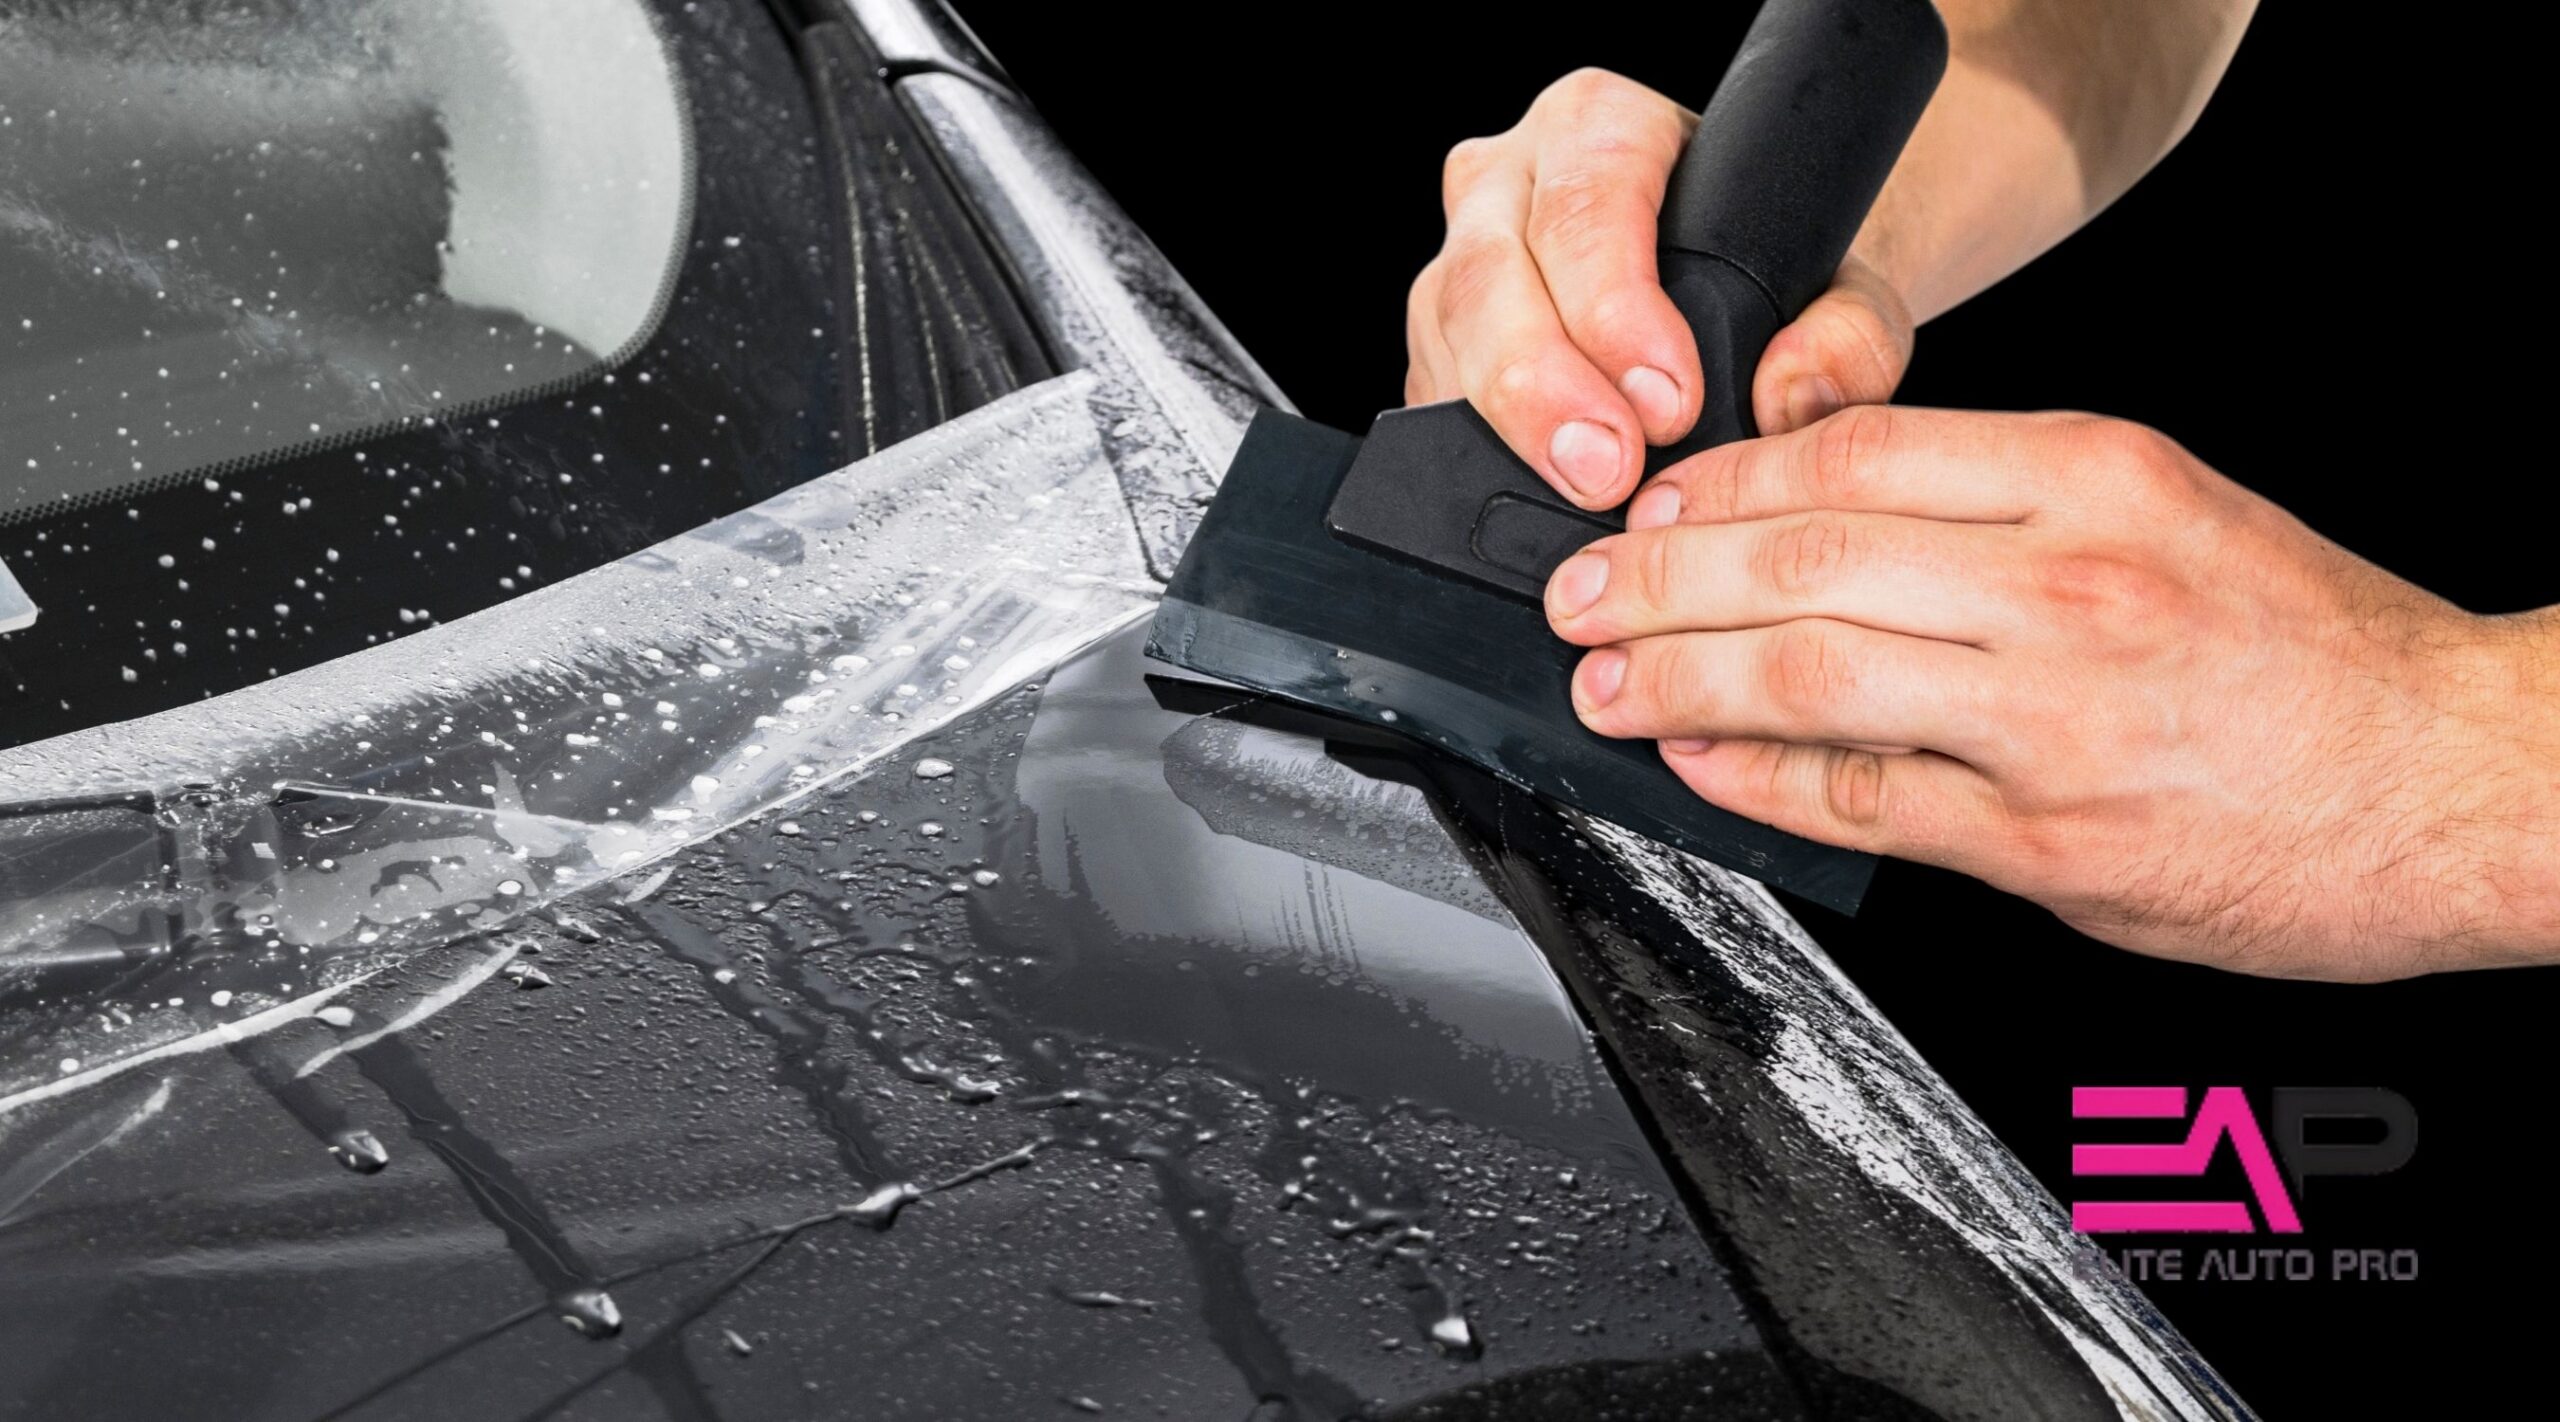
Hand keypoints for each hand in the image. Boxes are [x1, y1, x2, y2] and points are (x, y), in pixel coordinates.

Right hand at [1405, 69, 1914, 507]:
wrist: (1754, 289)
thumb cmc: (1786, 271)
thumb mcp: (1848, 287)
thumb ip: (1851, 334)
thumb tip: (1790, 390)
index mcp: (1601, 126)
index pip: (1585, 207)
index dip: (1614, 312)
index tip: (1668, 403)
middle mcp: (1510, 181)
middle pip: (1486, 275)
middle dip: (1539, 384)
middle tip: (1607, 470)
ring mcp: (1459, 260)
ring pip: (1444, 335)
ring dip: (1502, 425)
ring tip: (1579, 492)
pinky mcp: (1439, 342)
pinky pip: (1431, 392)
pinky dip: (1476, 448)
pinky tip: (1534, 488)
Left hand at [1542, 405, 2559, 979]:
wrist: (2466, 776)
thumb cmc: (2324, 652)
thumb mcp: (2175, 514)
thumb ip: (2010, 513)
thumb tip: (1835, 526)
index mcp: (2096, 481)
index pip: (1854, 451)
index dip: (1722, 478)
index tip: (1657, 500)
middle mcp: (2066, 585)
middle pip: (1801, 554)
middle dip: (1658, 575)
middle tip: (1582, 591)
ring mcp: (2052, 717)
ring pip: (1808, 673)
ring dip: (1676, 676)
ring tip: (1604, 678)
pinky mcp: (2047, 842)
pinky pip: (1862, 802)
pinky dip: (1757, 780)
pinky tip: (1696, 762)